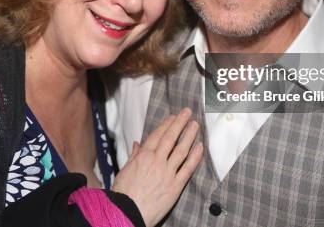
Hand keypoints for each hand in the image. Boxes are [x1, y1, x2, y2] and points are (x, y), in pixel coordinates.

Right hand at [112, 108, 202, 226]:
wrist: (127, 212)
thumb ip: (133, 156)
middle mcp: (156, 161)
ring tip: (195, 125)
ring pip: (181, 150)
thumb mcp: (124, 170)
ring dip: (189, 136)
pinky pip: (187, 168)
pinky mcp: (175, 186)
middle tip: (187, 112)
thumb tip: (137, 144)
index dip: (167, 124)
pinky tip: (200, 147)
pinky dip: (195, 157)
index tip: (173, 117)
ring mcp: (167, 173)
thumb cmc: (123, 193)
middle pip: (170, 138)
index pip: (157, 135)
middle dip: (180, 123)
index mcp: (142, 156)